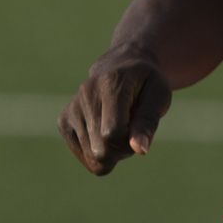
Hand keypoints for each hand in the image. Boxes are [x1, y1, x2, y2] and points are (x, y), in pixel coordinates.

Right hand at [57, 46, 172, 175]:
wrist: (122, 66)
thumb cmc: (146, 83)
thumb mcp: (159, 96)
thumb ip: (148, 122)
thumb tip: (140, 150)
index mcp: (111, 84)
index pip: (112, 133)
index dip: (131, 142)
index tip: (140, 130)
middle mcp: (85, 95)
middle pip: (100, 149)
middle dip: (122, 150)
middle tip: (132, 129)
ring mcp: (71, 109)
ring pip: (91, 156)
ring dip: (112, 151)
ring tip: (120, 127)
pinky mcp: (63, 121)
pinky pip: (83, 156)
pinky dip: (99, 151)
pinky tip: (106, 131)